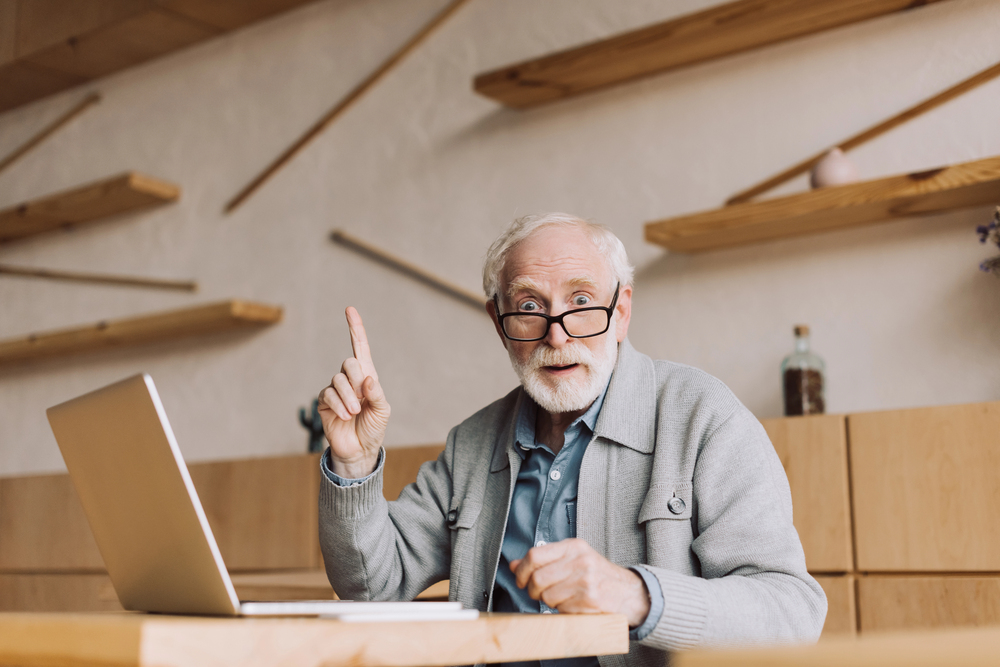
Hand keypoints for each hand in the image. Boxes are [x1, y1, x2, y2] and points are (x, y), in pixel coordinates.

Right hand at [318, 307, 390, 478]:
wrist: (360, 449)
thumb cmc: (374, 428)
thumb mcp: (383, 410)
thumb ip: (377, 393)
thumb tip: (367, 378)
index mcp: (367, 376)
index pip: (360, 348)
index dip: (355, 328)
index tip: (349, 309)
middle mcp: (350, 379)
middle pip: (349, 362)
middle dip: (357, 380)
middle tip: (363, 399)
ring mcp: (336, 389)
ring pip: (338, 380)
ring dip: (349, 398)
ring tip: (355, 413)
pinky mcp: (324, 402)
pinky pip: (328, 394)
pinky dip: (339, 405)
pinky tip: (345, 415)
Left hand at [511, 538, 650, 626]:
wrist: (629, 593)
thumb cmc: (597, 575)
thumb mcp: (572, 559)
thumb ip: (543, 560)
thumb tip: (514, 565)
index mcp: (573, 546)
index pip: (534, 555)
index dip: (521, 571)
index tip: (521, 580)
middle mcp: (579, 560)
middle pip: (537, 578)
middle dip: (533, 590)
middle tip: (540, 593)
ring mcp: (585, 580)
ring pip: (547, 596)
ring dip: (550, 601)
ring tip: (563, 597)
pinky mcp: (589, 599)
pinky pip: (561, 608)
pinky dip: (563, 610)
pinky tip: (574, 604)